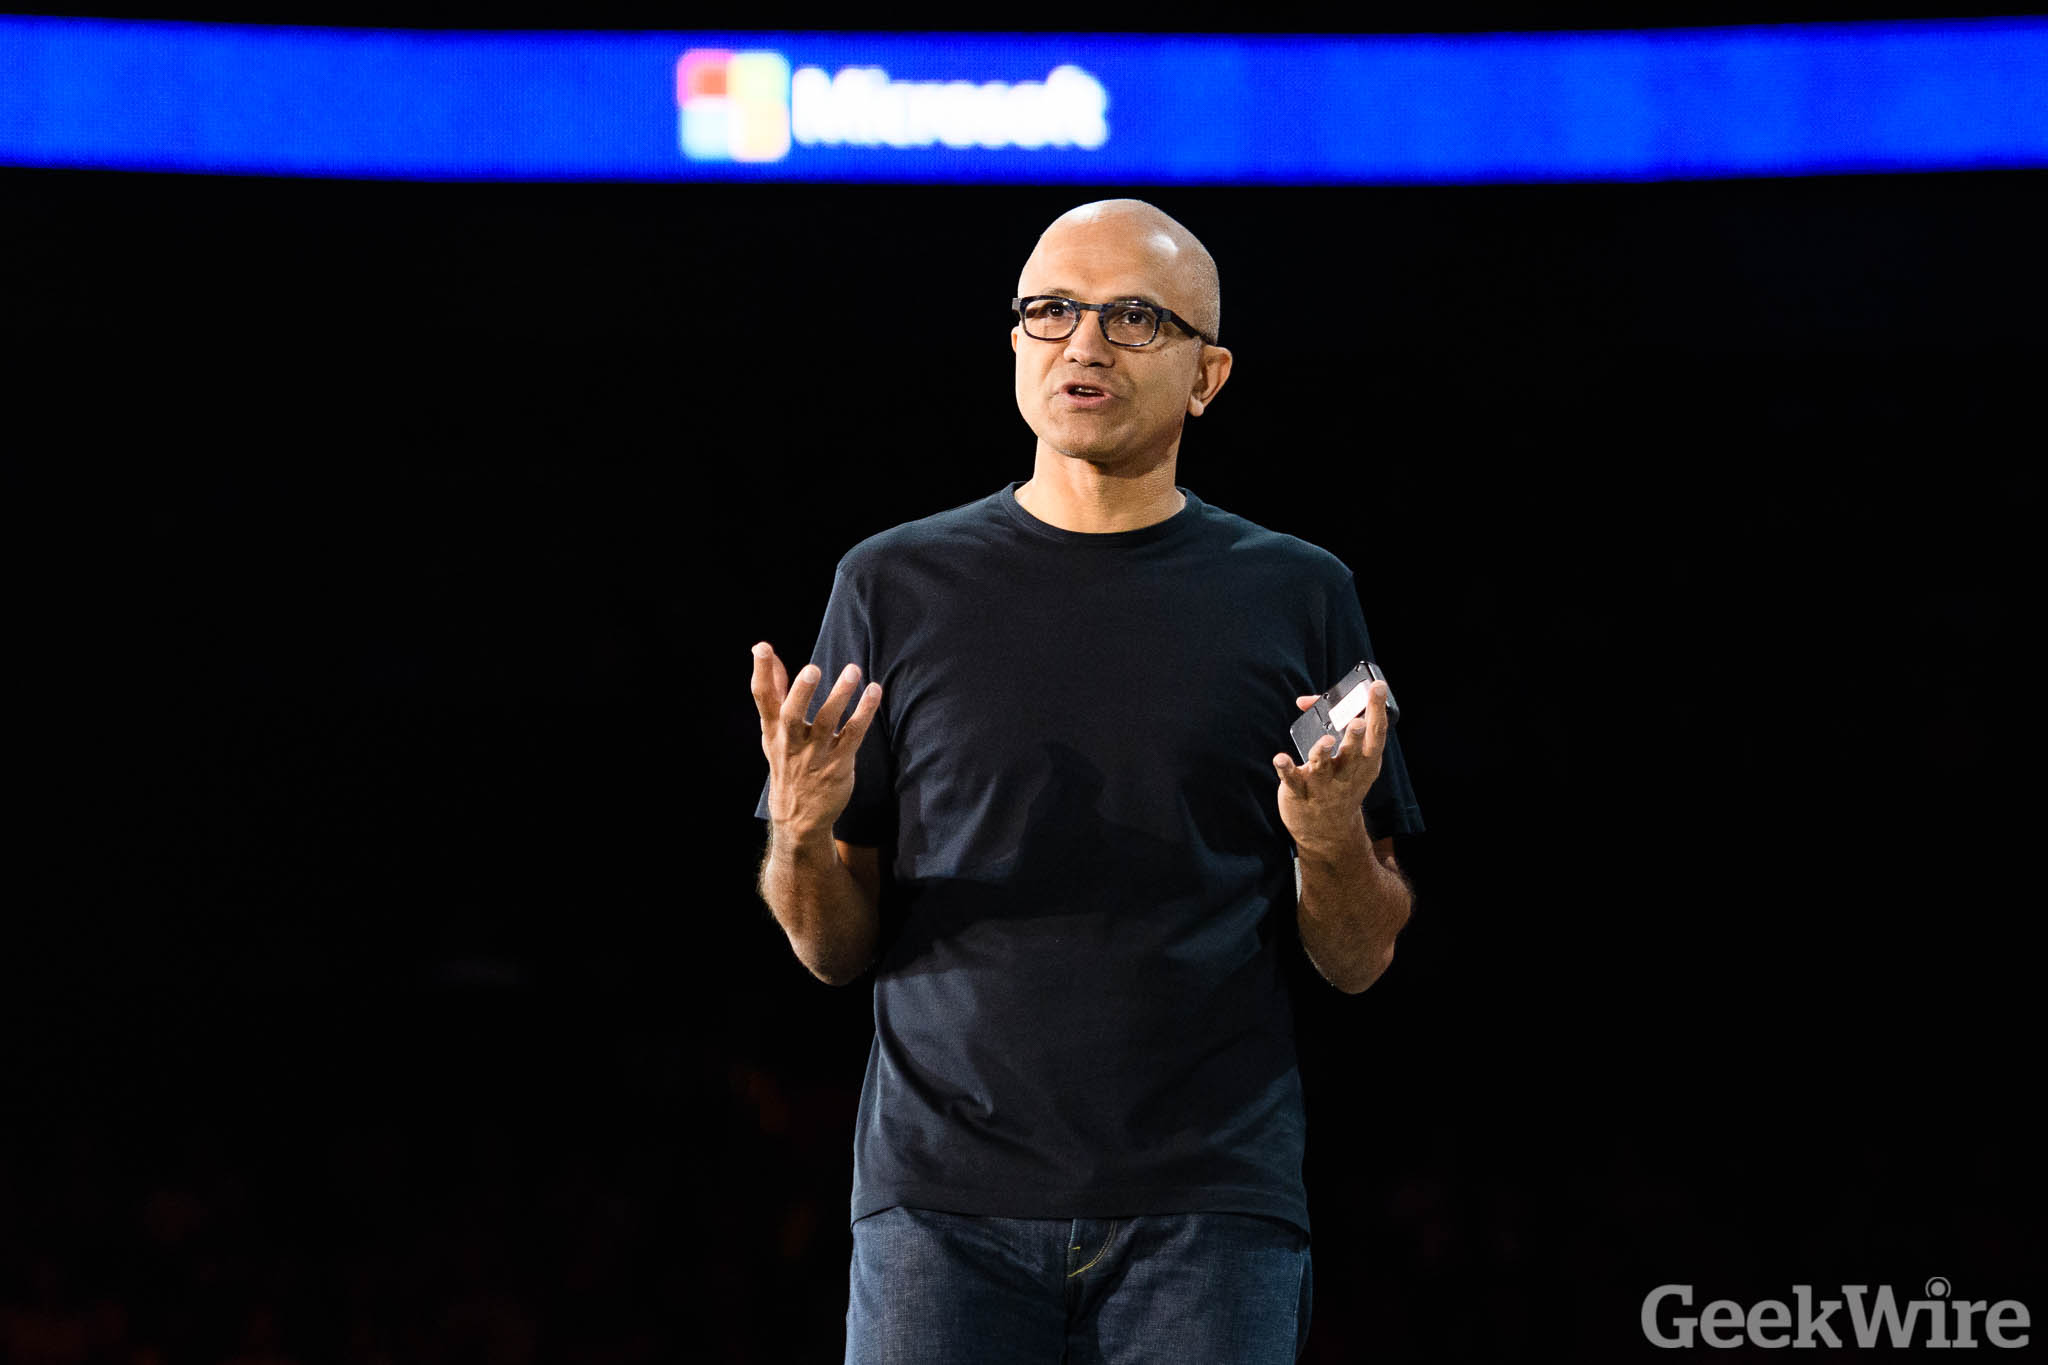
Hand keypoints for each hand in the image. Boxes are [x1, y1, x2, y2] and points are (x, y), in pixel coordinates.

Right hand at [751, 642, 881, 835]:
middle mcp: (791, 742)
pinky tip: (874, 691)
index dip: (761, 672)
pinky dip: (864, 713)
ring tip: (853, 671)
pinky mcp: (838, 764)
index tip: (761, 648)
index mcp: (773, 731)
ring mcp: (815, 754)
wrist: (799, 817)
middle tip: (812, 669)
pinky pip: (853, 735)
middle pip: (792, 715)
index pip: (763, 699)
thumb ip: (773, 690)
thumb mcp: (773, 731)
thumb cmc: (787, 763)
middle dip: (801, 692)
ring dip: (840, 696)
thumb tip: (763, 651)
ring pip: (827, 723)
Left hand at [1273, 681, 1388, 852]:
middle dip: (1355, 736)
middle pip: (1353, 752)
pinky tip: (1280, 758)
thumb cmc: (1340, 784)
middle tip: (1357, 722)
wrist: (1328, 833)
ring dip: (1323, 752)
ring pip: (1323, 766)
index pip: (1376, 733)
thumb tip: (1304, 700)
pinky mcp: (1300, 793)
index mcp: (1364, 762)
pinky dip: (1286, 768)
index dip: (1377, 709)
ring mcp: (1323, 784)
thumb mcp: (1350, 761)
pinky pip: (1292, 779)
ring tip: (1325, 741)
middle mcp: (1347, 772)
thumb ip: (1331, 725)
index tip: (1377, 687)